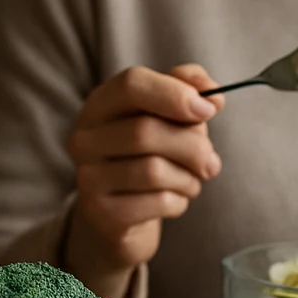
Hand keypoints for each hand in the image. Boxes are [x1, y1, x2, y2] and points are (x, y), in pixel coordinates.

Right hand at [63, 65, 224, 297]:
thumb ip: (187, 90)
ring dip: (189, 178)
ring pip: (154, 171)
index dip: (174, 94)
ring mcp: (87, 177)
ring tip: (191, 182)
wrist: (121, 213)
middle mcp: (85, 138)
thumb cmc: (149, 155)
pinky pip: (157, 202)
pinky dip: (179, 202)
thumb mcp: (167, 115)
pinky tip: (174, 200)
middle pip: (145, 131)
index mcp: (100, 104)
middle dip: (192, 146)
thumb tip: (212, 95)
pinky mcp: (99, 212)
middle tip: (210, 161)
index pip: (131, 84)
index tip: (208, 111)